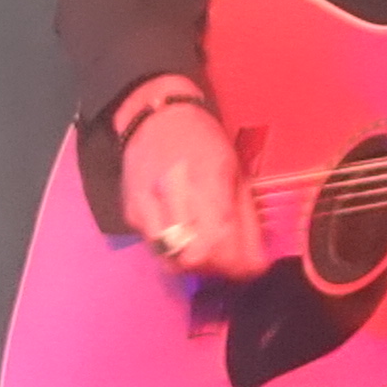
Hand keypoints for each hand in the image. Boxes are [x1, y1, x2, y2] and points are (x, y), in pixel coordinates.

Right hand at [117, 96, 261, 279]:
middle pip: (193, 259)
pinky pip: (155, 248)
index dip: (237, 266)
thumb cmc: (203, 141)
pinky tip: (183, 233)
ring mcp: (146, 207)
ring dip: (194, 265)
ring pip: (170, 261)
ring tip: (208, 249)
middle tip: (229, 260)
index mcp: (206, 181)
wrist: (156, 118)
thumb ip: (245, 219)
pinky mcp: (130, 214)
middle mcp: (172, 196)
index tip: (251, 269)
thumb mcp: (236, 172)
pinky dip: (174, 250)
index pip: (218, 241)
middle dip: (216, 268)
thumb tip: (256, 263)